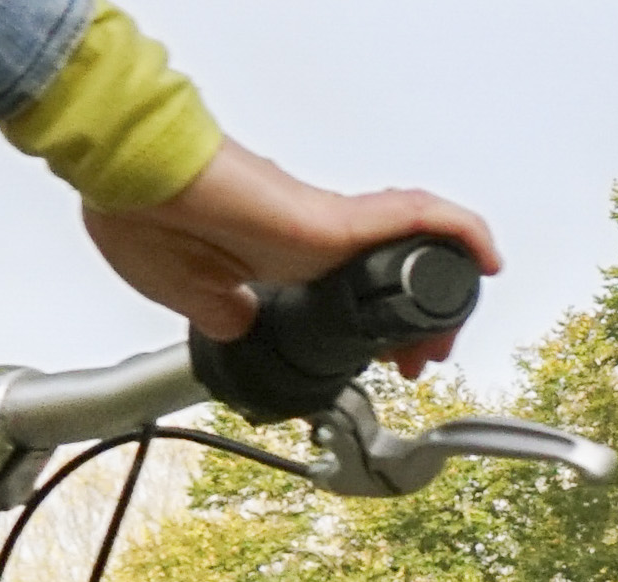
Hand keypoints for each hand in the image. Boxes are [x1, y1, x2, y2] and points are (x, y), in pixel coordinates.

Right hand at [85, 142, 499, 371]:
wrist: (130, 181)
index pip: (355, 289)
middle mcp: (315, 239)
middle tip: (431, 358)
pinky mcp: (338, 215)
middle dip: (424, 319)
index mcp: (283, 258)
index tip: (395, 363)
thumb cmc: (141, 214)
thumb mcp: (185, 290)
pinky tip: (487, 255)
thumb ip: (220, 312)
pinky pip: (417, 215)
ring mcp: (331, 225)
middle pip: (395, 272)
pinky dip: (459, 230)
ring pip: (415, 249)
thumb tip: (241, 326)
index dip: (383, 328)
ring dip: (447, 288)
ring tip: (456, 331)